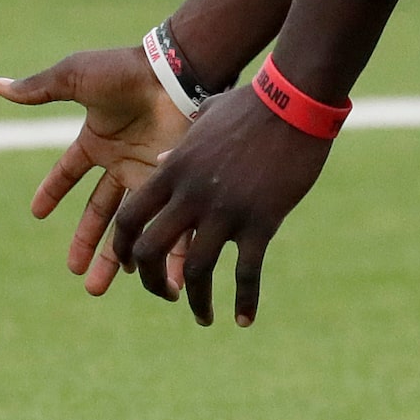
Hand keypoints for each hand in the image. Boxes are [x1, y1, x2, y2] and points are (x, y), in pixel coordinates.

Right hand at [0, 47, 192, 295]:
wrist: (175, 72)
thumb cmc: (125, 70)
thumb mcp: (74, 78)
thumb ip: (38, 89)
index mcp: (97, 140)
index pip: (69, 172)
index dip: (53, 190)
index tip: (37, 213)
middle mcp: (123, 161)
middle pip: (100, 212)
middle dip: (88, 242)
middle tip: (78, 274)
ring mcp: (149, 174)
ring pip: (130, 225)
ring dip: (117, 258)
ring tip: (101, 289)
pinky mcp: (173, 183)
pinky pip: (168, 224)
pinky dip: (166, 253)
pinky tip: (161, 279)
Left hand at [110, 86, 331, 326]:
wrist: (295, 100)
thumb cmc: (253, 104)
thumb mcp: (205, 119)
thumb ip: (178, 146)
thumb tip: (160, 161)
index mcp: (173, 168)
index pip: (129, 217)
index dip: (124, 248)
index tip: (134, 267)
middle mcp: (191, 193)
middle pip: (150, 250)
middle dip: (152, 282)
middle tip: (167, 296)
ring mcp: (225, 208)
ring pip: (196, 269)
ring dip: (196, 300)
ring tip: (203, 317)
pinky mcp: (261, 219)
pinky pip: (247, 272)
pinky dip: (245, 300)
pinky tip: (244, 319)